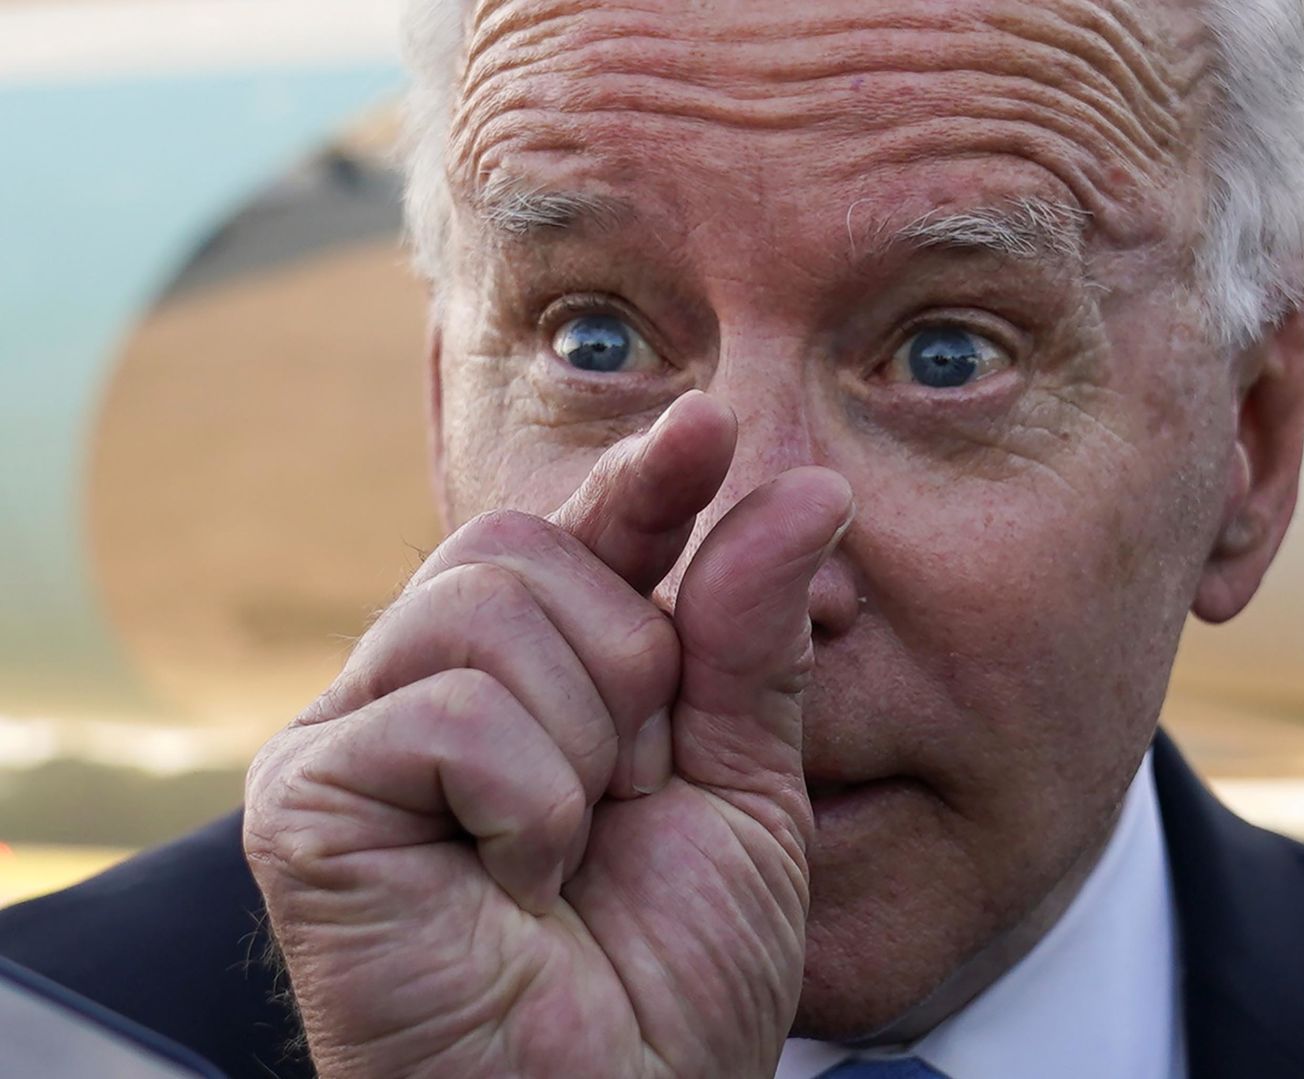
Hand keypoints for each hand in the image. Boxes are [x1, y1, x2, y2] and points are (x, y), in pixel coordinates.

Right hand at [243, 391, 853, 1078]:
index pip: (572, 536)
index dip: (640, 482)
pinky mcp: (304, 803)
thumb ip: (751, 638)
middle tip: (625, 799)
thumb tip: (803, 484)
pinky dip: (525, 806)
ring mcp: (353, 740)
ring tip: (563, 853)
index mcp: (523, 682)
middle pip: (522, 549)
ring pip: (488, 613)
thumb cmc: (668, 977)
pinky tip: (513, 887)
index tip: (713, 427)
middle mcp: (422, 691)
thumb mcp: (741, 786)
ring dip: (581, 746)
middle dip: (628, 670)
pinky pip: (450, 714)